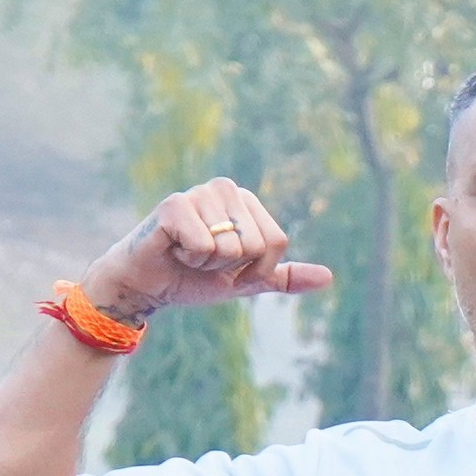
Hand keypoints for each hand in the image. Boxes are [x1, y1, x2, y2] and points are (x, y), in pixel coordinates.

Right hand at [82, 178, 334, 323]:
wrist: (147, 286)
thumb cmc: (193, 278)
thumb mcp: (246, 281)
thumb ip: (284, 277)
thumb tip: (328, 277)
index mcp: (245, 201)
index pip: (277, 242)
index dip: (254, 268)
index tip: (227, 266)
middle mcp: (225, 189)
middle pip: (258, 244)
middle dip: (231, 266)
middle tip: (203, 260)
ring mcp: (199, 193)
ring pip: (233, 247)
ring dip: (208, 263)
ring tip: (187, 253)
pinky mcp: (174, 204)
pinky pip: (206, 246)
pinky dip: (190, 259)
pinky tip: (173, 249)